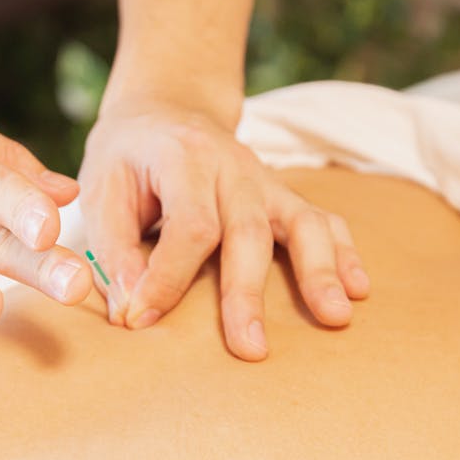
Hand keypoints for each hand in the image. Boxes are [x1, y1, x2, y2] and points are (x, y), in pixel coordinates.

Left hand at [78, 99, 369, 360]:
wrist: (165, 109)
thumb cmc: (127, 156)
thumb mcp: (101, 189)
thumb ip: (113, 249)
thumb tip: (131, 309)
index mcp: (184, 158)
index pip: (189, 225)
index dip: (168, 278)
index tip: (141, 319)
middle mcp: (233, 166)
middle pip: (248, 231)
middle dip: (247, 293)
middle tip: (250, 349)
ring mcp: (265, 179)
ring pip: (302, 222)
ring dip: (319, 271)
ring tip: (335, 318)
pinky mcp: (282, 194)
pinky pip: (322, 219)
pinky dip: (343, 252)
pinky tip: (357, 288)